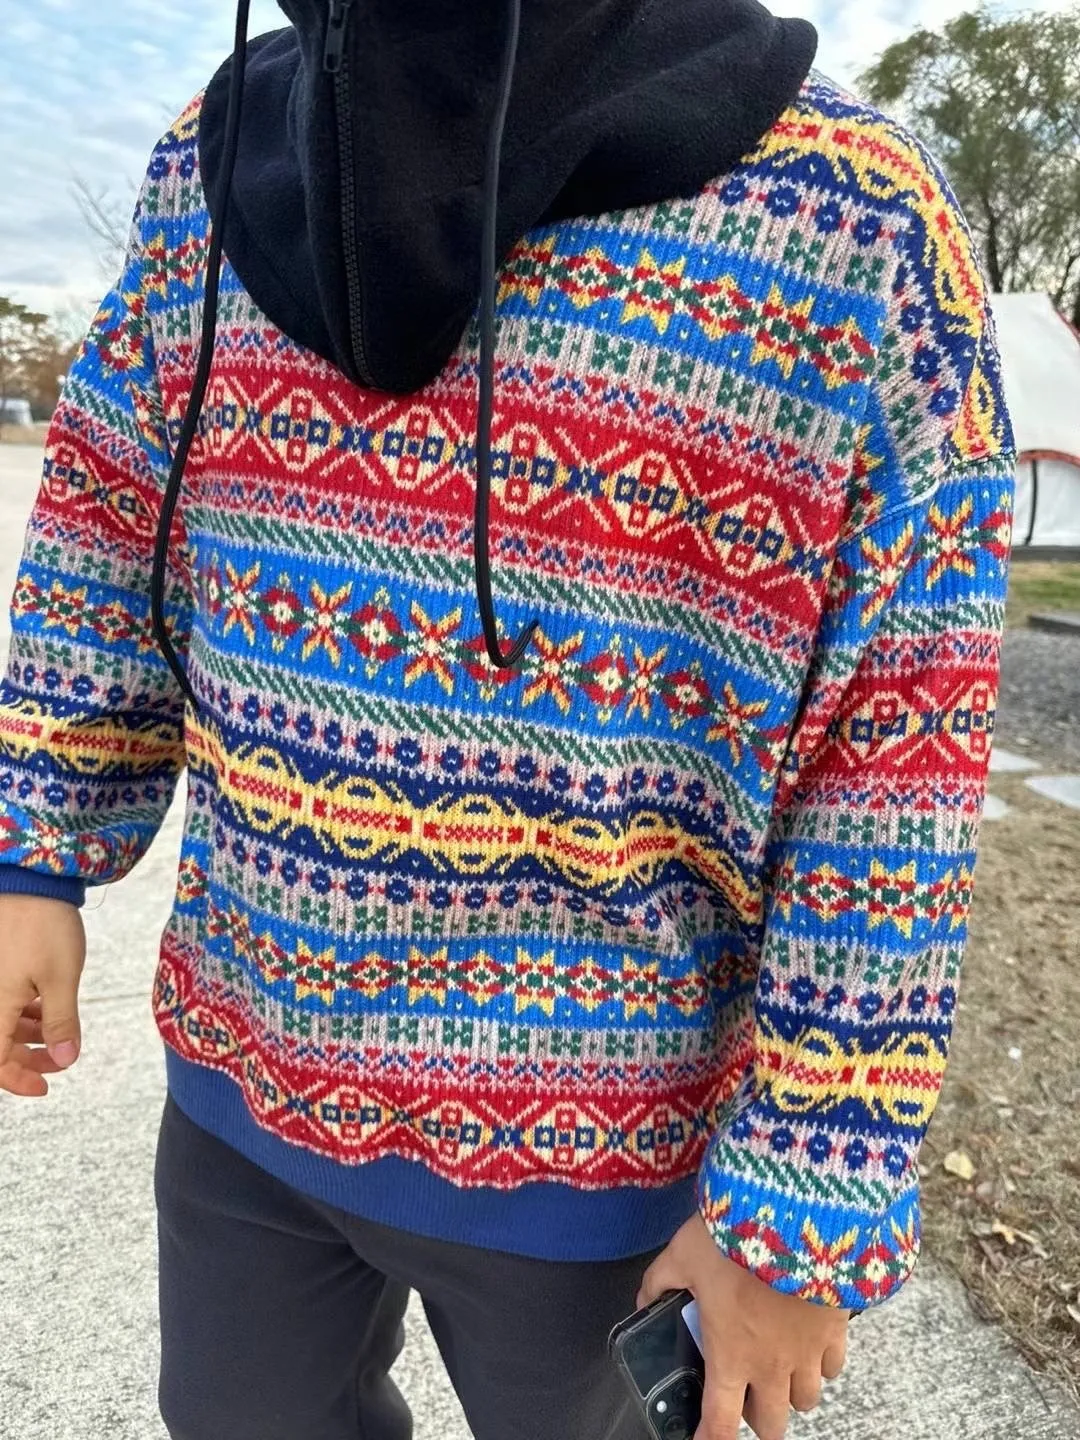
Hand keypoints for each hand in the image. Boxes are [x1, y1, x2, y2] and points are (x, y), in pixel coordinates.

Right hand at [0, 894, 85, 1096]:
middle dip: (27, 1058)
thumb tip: (65, 1060)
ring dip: (27, 1033)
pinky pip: (2, 1000)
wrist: (29, 879)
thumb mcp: (60, 978)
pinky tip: (45, 1005)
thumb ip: (61, 1023)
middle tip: (60, 1059)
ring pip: (0, 1022)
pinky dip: (22, 1010)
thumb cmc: (43, 925)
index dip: (17, 1080)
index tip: (45, 1086)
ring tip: (58, 1028)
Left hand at [638, 1213, 848, 1439]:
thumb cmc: (735, 1238)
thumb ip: (659, 1282)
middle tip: (744, 1398)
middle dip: (756, 1421)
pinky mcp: (836, 1330)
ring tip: (777, 1368)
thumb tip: (644, 1298)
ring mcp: (808, 1352)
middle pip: (771, 1426)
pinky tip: (808, 1344)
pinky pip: (834, 1367)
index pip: (719, 1424)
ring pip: (806, 1401)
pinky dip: (821, 1364)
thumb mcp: (681, 1254)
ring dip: (789, 1393)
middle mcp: (771, 1365)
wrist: (795, 1215)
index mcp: (730, 1355)